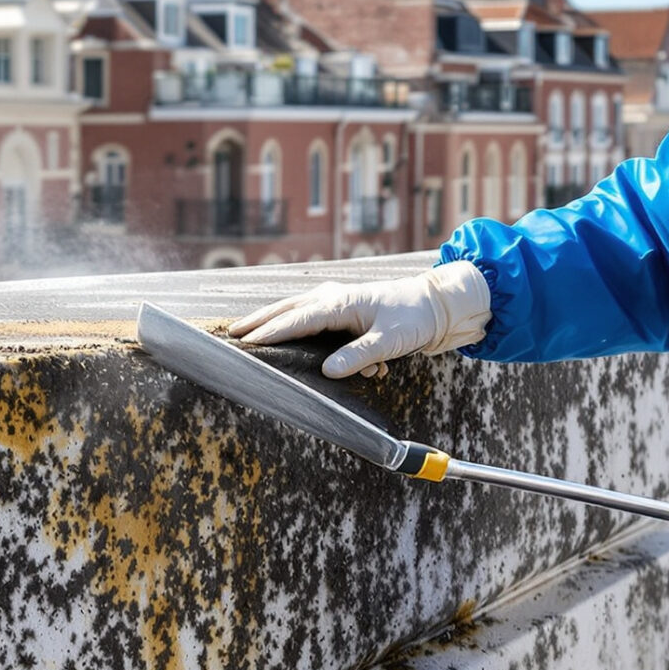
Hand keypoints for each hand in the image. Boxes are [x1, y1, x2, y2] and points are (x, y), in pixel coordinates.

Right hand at [227, 261, 491, 378]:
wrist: (436, 303)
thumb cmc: (414, 318)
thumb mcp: (390, 341)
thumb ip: (359, 356)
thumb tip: (328, 372)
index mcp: (341, 303)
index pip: (298, 320)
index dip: (271, 332)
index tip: (247, 342)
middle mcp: (333, 298)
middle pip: (287, 309)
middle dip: (259, 322)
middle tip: (232, 334)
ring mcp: (335, 300)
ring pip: (295, 310)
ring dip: (272, 320)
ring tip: (245, 332)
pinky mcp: (340, 308)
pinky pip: (309, 316)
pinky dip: (292, 323)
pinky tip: (278, 335)